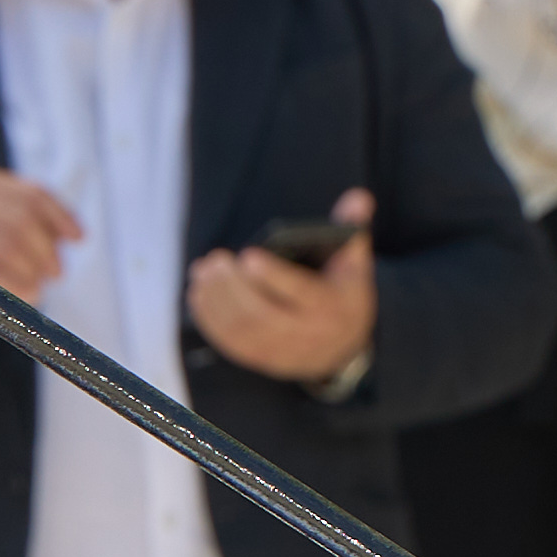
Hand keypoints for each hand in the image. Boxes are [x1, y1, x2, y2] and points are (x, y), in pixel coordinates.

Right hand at [0, 167, 82, 298]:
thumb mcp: (4, 212)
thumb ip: (38, 217)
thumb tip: (77, 236)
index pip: (32, 196)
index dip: (60, 217)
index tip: (80, 239)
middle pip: (21, 221)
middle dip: (46, 250)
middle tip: (58, 272)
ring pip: (7, 246)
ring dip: (32, 268)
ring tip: (41, 283)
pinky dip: (15, 282)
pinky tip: (29, 291)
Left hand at [188, 186, 376, 386]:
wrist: (343, 346)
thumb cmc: (342, 292)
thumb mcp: (354, 262)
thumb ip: (351, 228)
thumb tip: (358, 197)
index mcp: (332, 305)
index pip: (301, 292)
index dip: (273, 276)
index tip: (248, 255)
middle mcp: (307, 333)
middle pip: (264, 314)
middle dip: (234, 287)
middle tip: (215, 260)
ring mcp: (283, 351)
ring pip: (243, 330)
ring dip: (216, 301)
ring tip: (203, 272)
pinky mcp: (262, 360)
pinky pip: (231, 343)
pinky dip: (210, 319)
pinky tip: (198, 295)